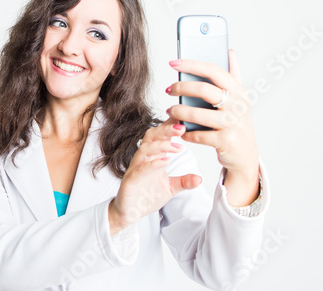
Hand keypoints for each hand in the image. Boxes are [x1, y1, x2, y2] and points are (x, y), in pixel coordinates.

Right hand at [108, 119, 201, 234]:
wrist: (130, 212)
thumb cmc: (146, 195)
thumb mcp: (171, 188)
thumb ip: (184, 181)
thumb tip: (199, 178)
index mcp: (152, 157)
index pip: (160, 136)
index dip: (170, 126)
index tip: (184, 118)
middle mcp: (143, 159)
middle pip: (151, 137)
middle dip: (166, 130)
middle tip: (182, 127)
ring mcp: (135, 168)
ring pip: (145, 149)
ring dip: (161, 145)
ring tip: (178, 146)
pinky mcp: (130, 180)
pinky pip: (140, 169)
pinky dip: (153, 163)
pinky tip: (165, 161)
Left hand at [166, 50, 259, 205]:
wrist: (245, 155)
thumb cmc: (236, 123)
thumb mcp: (239, 99)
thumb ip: (233, 76)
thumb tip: (229, 51)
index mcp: (239, 91)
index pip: (214, 70)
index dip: (192, 65)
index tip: (173, 63)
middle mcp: (238, 105)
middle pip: (204, 90)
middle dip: (181, 88)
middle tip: (168, 90)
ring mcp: (233, 124)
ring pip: (197, 114)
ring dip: (179, 111)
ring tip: (170, 110)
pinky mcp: (226, 141)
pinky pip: (198, 135)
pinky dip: (186, 133)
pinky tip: (181, 131)